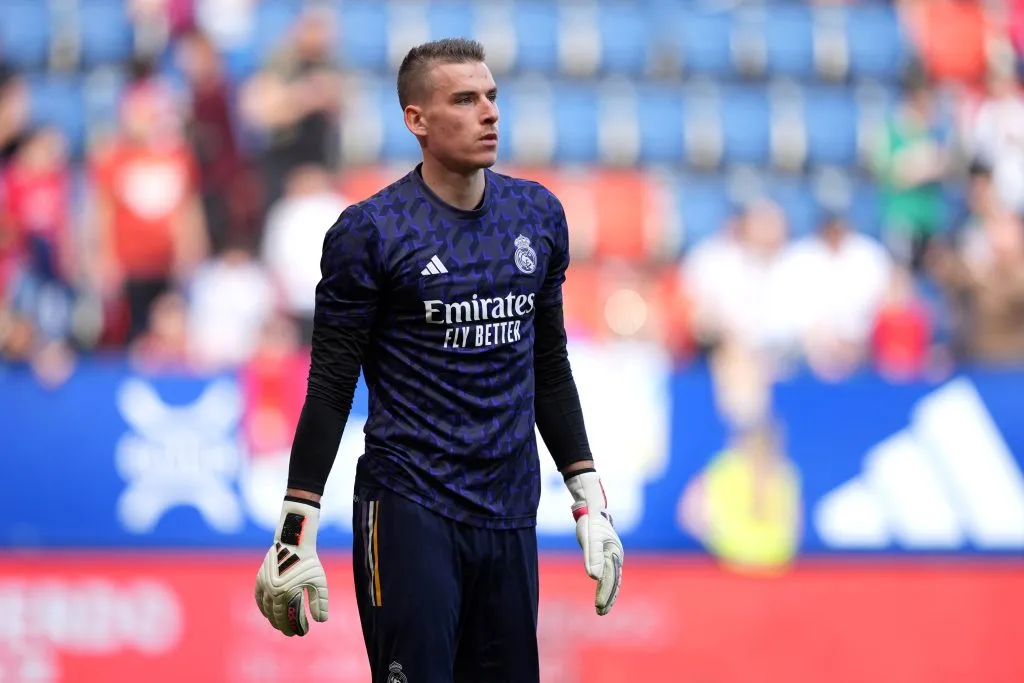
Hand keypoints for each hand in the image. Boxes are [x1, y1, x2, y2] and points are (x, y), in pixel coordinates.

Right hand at [254, 498, 328, 635]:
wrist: (294, 542)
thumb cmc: (309, 562)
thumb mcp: (319, 582)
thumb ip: (319, 602)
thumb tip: (321, 621)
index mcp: (287, 593)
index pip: (288, 618)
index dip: (294, 627)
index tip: (301, 633)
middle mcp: (273, 591)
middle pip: (276, 616)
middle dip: (283, 625)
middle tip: (291, 632)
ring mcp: (265, 585)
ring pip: (266, 608)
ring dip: (272, 618)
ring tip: (280, 624)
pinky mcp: (260, 578)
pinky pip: (259, 597)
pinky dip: (263, 607)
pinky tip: (268, 612)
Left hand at [565, 470, 622, 615]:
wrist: (591, 507)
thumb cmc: (590, 522)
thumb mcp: (590, 538)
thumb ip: (592, 556)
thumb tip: (594, 578)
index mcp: (614, 554)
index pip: (610, 579)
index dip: (605, 594)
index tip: (599, 607)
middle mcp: (616, 556)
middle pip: (614, 581)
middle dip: (608, 597)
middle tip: (601, 612)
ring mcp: (612, 555)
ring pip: (612, 578)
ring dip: (608, 593)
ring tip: (602, 608)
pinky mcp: (606, 553)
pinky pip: (609, 572)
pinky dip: (607, 584)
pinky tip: (603, 591)